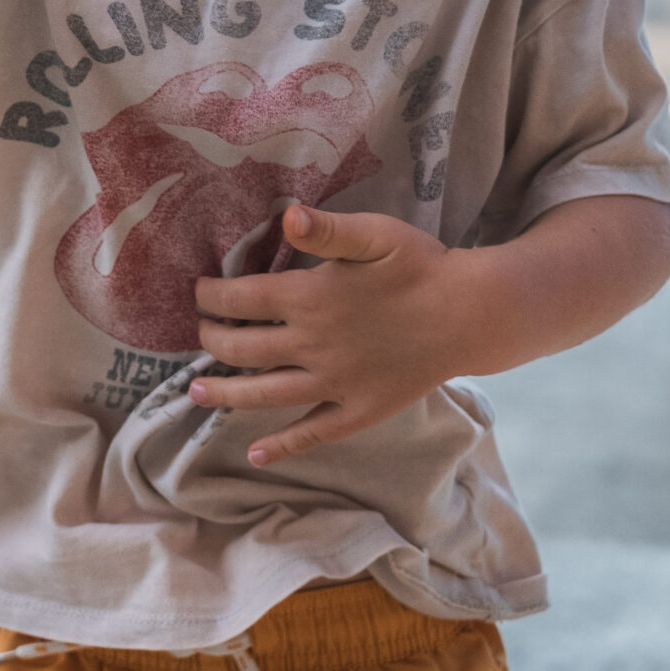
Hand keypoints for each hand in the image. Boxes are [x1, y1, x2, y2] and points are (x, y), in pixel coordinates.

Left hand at [190, 203, 475, 466]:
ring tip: (195, 393)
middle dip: (211, 340)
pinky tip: (255, 454)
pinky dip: (283, 445)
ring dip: (226, 395)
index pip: (239, 300)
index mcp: (309, 300)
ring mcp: (335, 383)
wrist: (474, 315)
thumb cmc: (422, 268)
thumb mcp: (376, 235)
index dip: (210, 295)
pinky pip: (314, 432)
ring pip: (265, 394)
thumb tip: (288, 216)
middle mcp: (313, 346)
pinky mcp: (360, 409)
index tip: (198, 292)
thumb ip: (327, 231)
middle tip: (199, 333)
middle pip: (243, 349)